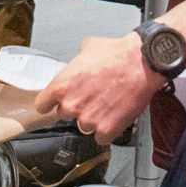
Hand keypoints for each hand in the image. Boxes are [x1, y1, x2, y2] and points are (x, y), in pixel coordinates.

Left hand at [36, 33, 161, 144]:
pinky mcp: (107, 130)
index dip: (50, 103)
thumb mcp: (87, 48)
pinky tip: (113, 116)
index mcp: (62, 86)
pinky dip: (107, 131)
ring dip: (92, 119)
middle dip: (76, 107)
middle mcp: (72, 105)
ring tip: (106, 104)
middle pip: (64, 115)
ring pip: (83, 126)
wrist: (143, 63)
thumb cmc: (117, 54)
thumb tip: (75, 65)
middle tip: (91, 97)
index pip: (42, 105)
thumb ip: (74, 63)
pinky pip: (101, 138)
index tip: (55, 103)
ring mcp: (88, 120)